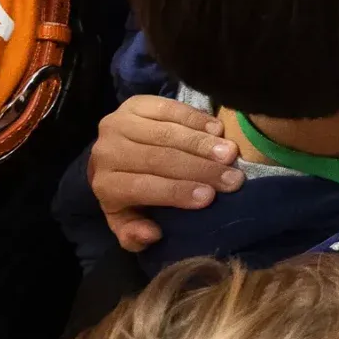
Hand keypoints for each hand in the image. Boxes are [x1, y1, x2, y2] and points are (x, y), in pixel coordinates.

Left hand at [90, 96, 239, 251]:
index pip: (142, 186)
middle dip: (199, 168)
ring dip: (202, 143)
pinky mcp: (134, 103)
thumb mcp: (128, 220)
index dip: (176, 191)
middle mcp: (106, 151)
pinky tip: (218, 129)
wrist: (112, 155)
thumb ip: (134, 235)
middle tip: (232, 177)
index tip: (210, 197)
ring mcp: (119, 123)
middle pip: (158, 158)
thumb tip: (151, 234)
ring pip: (166, 132)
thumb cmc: (129, 193)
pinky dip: (196, 118)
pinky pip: (168, 108)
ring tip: (231, 153)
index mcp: (106, 184)